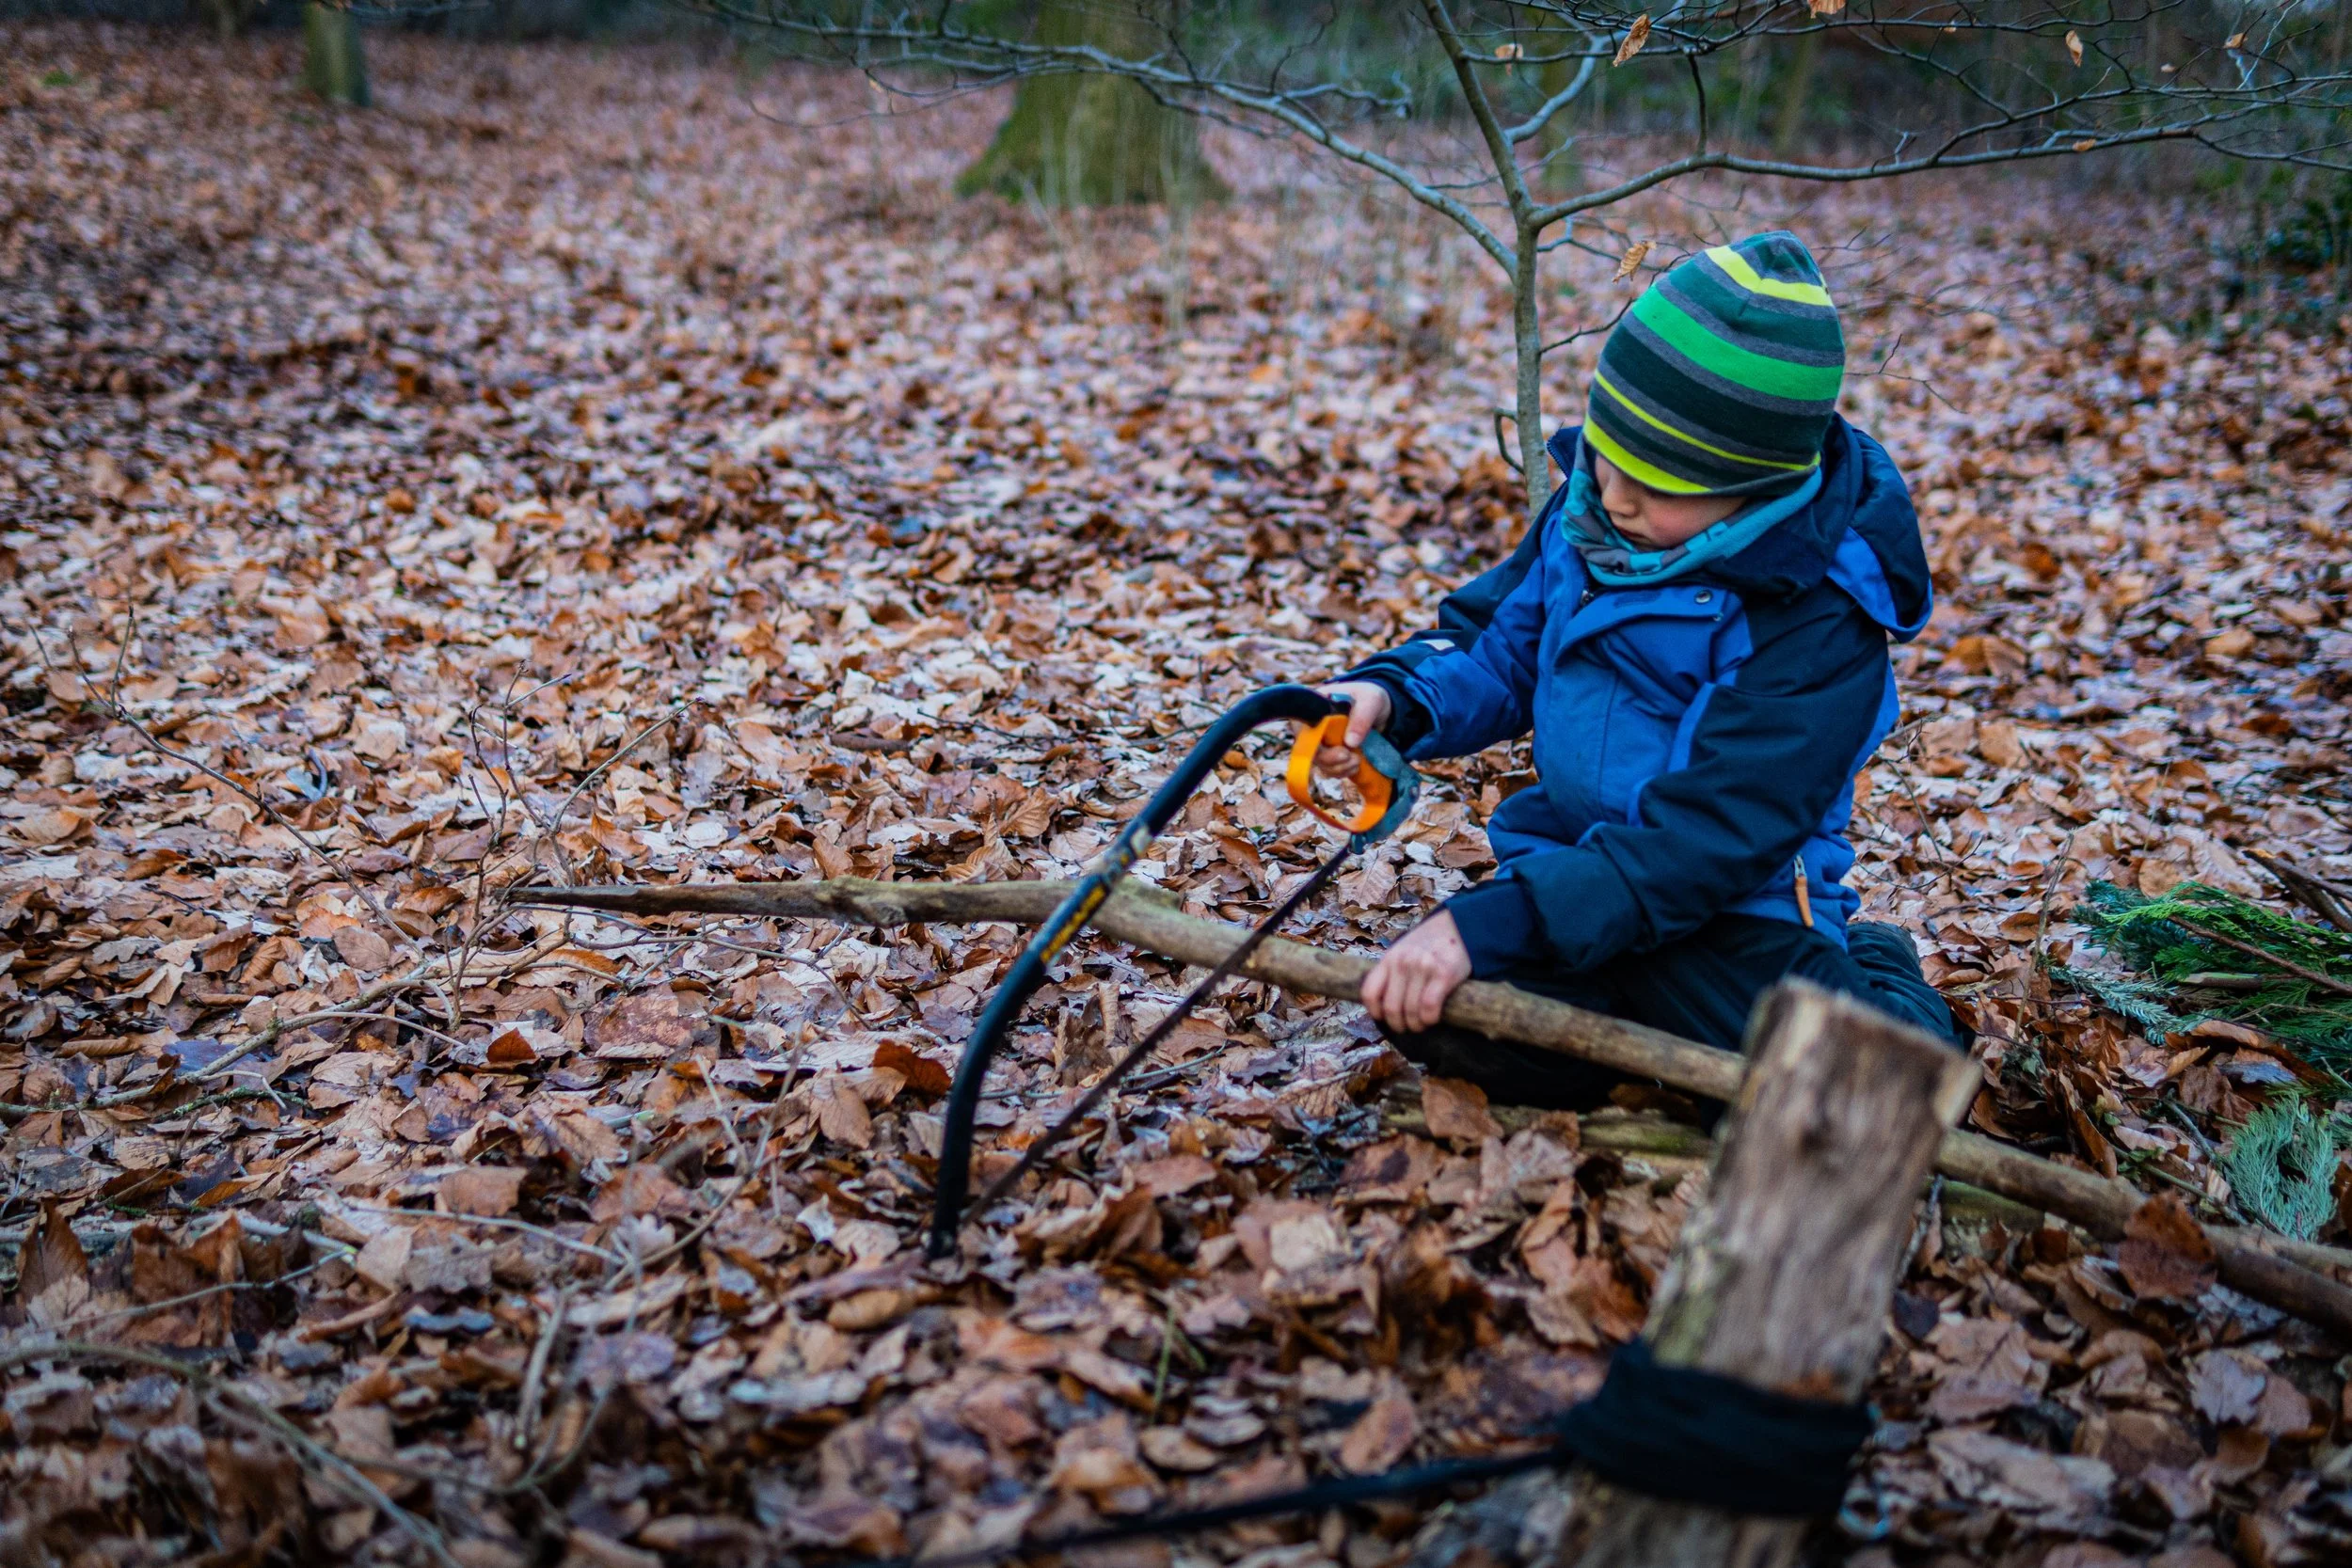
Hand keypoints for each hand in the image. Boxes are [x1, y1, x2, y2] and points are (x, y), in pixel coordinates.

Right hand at [1312, 682, 1390, 780]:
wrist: (1382, 711)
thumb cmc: (1371, 697)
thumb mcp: (1371, 700)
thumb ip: (1361, 718)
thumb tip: (1350, 742)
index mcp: (1315, 707)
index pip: (1301, 727)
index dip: (1311, 742)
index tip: (1333, 747)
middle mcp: (1314, 726)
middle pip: (1309, 749)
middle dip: (1328, 758)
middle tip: (1348, 756)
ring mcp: (1322, 742)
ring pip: (1320, 763)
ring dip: (1338, 767)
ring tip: (1357, 760)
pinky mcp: (1332, 755)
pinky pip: (1330, 769)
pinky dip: (1342, 771)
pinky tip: (1355, 766)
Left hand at [1360, 911, 1471, 1033]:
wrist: (1457, 926)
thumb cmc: (1428, 944)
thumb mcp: (1401, 951)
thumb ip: (1391, 972)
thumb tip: (1382, 1003)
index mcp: (1389, 959)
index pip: (1369, 993)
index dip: (1375, 1012)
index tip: (1384, 1018)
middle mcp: (1403, 963)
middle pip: (1391, 1008)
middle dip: (1398, 1024)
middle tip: (1406, 1027)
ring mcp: (1422, 968)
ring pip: (1410, 1011)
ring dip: (1416, 1025)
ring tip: (1421, 1024)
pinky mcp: (1443, 975)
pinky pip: (1429, 1007)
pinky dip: (1429, 1019)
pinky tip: (1432, 1019)